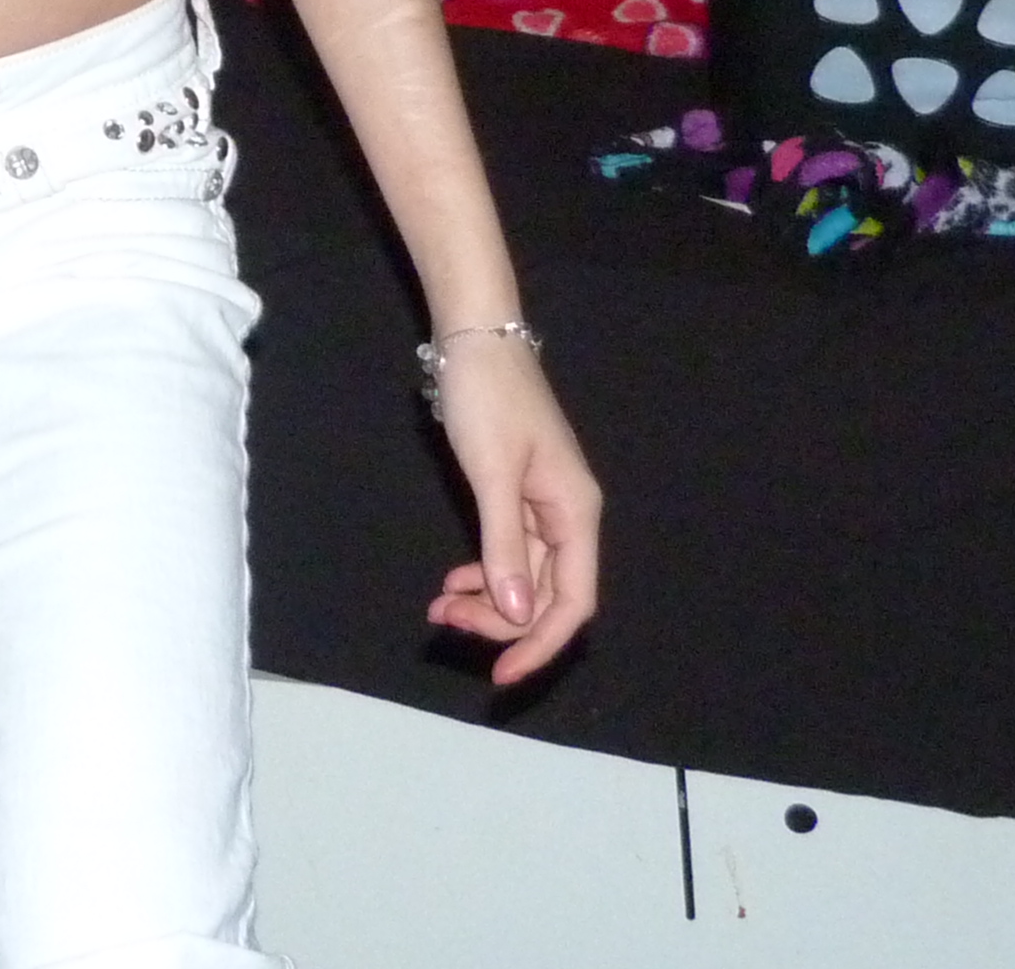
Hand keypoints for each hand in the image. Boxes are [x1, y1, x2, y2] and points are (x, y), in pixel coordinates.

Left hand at [422, 339, 600, 685]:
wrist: (476, 341)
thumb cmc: (488, 399)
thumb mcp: (492, 474)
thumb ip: (504, 546)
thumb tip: (519, 611)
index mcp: (575, 514)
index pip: (573, 602)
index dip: (541, 643)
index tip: (501, 674)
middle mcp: (568, 517)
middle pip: (547, 596)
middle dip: (501, 620)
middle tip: (444, 619)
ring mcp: (543, 508)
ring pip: (524, 578)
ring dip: (487, 600)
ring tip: (439, 606)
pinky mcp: (518, 497)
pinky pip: (509, 554)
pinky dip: (484, 573)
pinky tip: (454, 581)